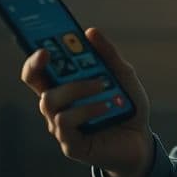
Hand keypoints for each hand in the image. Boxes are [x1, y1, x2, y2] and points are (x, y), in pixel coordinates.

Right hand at [21, 27, 154, 176]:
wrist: (141, 138)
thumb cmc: (127, 104)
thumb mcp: (123, 74)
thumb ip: (108, 54)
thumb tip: (90, 32)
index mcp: (65, 86)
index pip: (38, 71)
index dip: (35, 59)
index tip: (44, 47)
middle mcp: (58, 106)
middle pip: (38, 84)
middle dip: (50, 68)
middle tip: (70, 61)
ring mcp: (61, 127)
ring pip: (50, 101)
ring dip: (77, 88)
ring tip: (102, 86)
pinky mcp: (70, 145)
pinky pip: (65, 123)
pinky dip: (86, 109)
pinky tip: (105, 107)